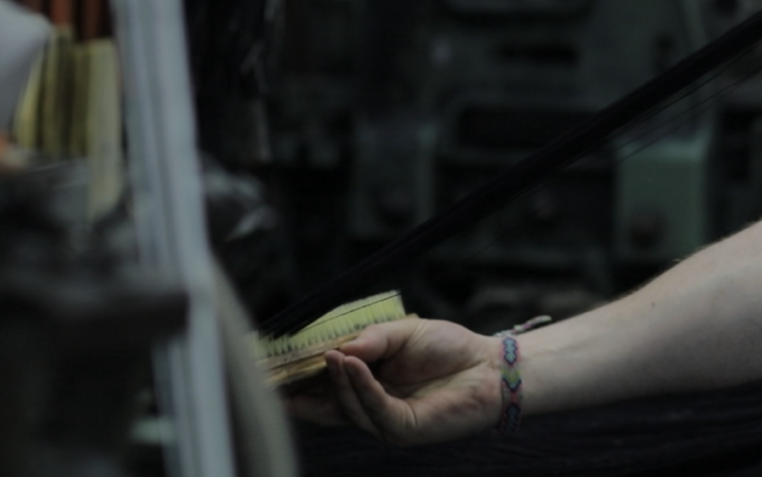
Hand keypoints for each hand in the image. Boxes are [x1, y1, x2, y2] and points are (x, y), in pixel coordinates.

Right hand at [281, 317, 504, 445]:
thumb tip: (338, 349)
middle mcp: (371, 408)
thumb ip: (371, 340)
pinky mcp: (403, 428)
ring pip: (347, 406)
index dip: (299, 381)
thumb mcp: (403, 333)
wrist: (490, 366)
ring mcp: (385, 421)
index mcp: (367, 386)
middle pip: (325, 405)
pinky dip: (359, 385)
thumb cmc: (449, 348)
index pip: (324, 389)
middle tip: (278, 372)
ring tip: (330, 354)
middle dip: (300, 391)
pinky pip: (373, 407)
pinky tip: (349, 364)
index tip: (271, 368)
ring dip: (336, 379)